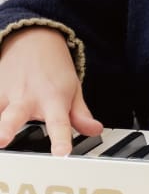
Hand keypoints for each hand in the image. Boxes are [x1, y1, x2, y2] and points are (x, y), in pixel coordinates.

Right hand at [0, 27, 102, 156]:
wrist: (33, 40)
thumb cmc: (54, 69)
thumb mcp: (73, 89)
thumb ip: (80, 114)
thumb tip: (95, 130)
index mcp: (52, 99)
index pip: (59, 123)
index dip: (61, 139)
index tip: (61, 153)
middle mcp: (27, 98)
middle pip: (15, 116)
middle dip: (6, 129)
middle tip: (2, 140)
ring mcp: (6, 94)